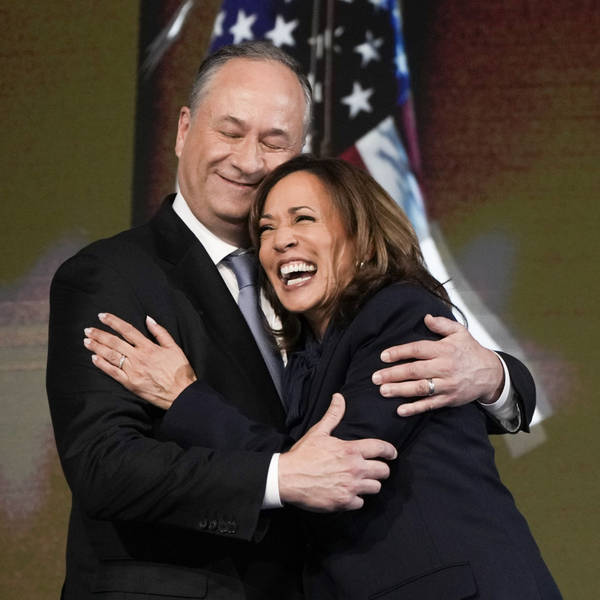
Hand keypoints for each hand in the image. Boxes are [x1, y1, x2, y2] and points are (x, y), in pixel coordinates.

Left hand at [83, 313, 196, 409]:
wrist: (181, 393)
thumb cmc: (180, 371)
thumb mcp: (174, 347)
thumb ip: (161, 332)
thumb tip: (148, 319)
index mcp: (149, 347)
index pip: (127, 330)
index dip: (113, 322)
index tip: (102, 316)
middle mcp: (138, 358)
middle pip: (115, 343)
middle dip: (100, 335)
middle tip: (88, 329)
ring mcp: (133, 371)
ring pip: (111, 356)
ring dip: (97, 347)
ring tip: (87, 341)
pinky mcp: (130, 384)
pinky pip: (113, 372)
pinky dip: (102, 365)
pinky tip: (94, 358)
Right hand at [278, 394, 396, 511]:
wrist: (286, 478)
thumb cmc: (303, 454)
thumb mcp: (318, 432)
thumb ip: (333, 415)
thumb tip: (339, 398)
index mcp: (350, 450)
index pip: (381, 449)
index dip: (390, 451)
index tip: (391, 453)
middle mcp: (354, 469)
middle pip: (384, 471)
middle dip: (381, 469)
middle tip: (374, 469)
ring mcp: (350, 487)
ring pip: (376, 488)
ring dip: (369, 484)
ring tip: (361, 481)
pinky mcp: (344, 503)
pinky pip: (361, 503)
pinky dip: (356, 499)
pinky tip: (348, 493)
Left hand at [371, 314, 503, 416]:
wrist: (491, 373)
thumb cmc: (471, 351)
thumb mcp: (460, 332)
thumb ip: (442, 324)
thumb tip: (426, 317)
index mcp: (444, 350)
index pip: (417, 349)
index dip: (399, 352)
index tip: (383, 356)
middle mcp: (444, 367)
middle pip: (415, 370)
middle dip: (393, 374)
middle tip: (375, 377)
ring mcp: (446, 385)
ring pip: (420, 388)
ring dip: (400, 390)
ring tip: (383, 391)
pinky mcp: (449, 399)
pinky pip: (430, 404)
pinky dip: (415, 408)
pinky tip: (400, 410)